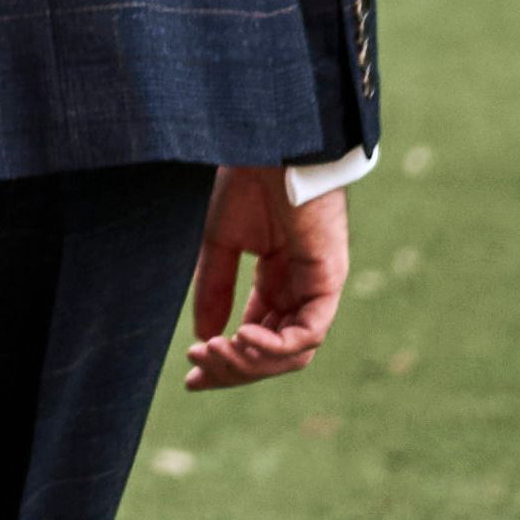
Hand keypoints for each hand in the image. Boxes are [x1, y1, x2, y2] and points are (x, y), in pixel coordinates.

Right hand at [183, 167, 343, 392]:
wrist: (270, 143)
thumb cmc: (248, 182)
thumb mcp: (221, 243)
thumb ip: (215, 289)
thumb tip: (204, 338)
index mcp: (277, 281)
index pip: (257, 339)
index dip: (226, 363)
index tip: (191, 375)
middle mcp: (301, 291)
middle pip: (273, 356)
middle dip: (233, 370)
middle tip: (196, 368)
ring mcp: (317, 288)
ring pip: (293, 354)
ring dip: (251, 362)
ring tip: (216, 350)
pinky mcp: (329, 279)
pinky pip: (310, 333)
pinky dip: (276, 345)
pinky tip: (242, 336)